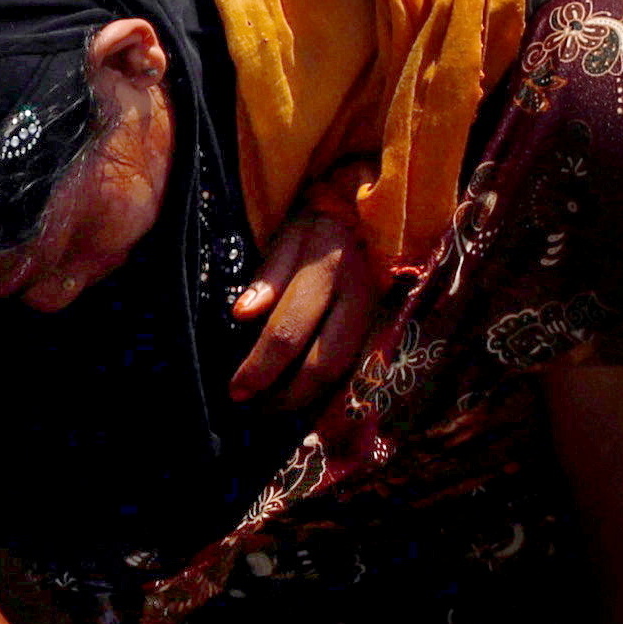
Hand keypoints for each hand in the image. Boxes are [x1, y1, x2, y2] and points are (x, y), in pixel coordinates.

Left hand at [229, 196, 379, 409]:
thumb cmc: (318, 227)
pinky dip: (328, 389)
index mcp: (328, 270)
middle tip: (256, 407)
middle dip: (287, 395)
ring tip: (273, 406)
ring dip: (308, 399)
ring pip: (345, 372)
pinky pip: (357, 368)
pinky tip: (303, 395)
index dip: (261, 367)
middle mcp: (358, 298)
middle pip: (323, 364)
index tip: (236, 390)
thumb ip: (267, 276)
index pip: (288, 331)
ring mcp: (378, 316)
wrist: (368, 216)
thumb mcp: (288, 236)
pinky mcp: (386, 327)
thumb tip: (242, 314)